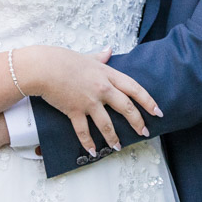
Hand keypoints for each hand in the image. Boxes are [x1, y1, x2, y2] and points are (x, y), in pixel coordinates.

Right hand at [13, 46, 161, 155]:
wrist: (44, 67)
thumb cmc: (64, 60)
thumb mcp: (87, 57)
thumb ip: (100, 57)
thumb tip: (109, 50)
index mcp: (107, 74)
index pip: (134, 88)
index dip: (148, 101)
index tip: (157, 111)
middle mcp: (102, 89)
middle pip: (126, 108)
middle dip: (138, 122)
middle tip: (145, 132)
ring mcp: (89, 101)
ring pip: (107, 124)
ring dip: (114, 138)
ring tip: (118, 147)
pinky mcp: (74, 111)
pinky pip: (84, 131)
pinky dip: (88, 142)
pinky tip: (93, 151)